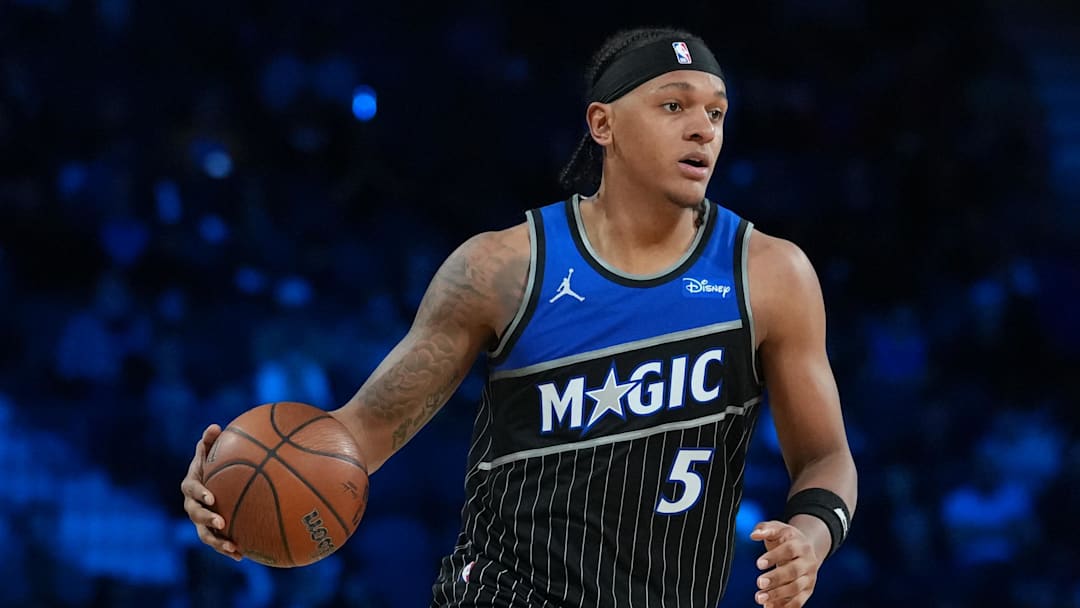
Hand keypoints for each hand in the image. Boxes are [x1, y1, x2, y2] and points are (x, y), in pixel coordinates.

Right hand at [179, 424, 242, 560]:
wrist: (212, 483)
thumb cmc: (213, 464)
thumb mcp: (209, 452)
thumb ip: (210, 441)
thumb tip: (215, 426)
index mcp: (190, 486)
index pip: (192, 490)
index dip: (200, 493)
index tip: (211, 497)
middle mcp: (192, 506)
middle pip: (196, 515)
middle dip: (207, 520)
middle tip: (221, 523)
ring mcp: (199, 521)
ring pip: (205, 535)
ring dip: (217, 542)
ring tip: (232, 547)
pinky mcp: (210, 532)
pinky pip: (218, 543)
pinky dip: (228, 550)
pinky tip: (242, 556)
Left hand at [750, 520, 821, 606]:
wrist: (806, 548)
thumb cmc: (787, 539)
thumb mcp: (777, 528)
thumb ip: (764, 528)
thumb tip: (754, 534)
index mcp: (800, 544)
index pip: (789, 550)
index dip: (774, 557)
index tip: (758, 563)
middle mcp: (807, 561)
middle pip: (793, 571)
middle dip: (776, 578)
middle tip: (759, 583)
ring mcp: (809, 577)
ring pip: (796, 588)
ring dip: (778, 595)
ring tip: (760, 598)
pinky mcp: (808, 590)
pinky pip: (799, 601)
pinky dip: (785, 606)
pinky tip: (770, 607)